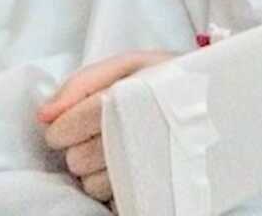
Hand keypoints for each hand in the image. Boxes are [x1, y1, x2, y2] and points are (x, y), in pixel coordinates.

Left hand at [38, 51, 175, 203]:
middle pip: (76, 160)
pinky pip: (112, 199)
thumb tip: (43, 115)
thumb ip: (81, 83)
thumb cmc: (167, 78)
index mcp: (126, 102)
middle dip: (80, 146)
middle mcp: (136, 138)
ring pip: (91, 185)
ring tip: (121, 147)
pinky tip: (129, 166)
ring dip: (97, 169)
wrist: (218, 101)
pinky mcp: (153, 192)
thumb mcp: (129, 63)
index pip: (68, 128)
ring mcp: (147, 170)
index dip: (61, 128)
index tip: (69, 124)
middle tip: (104, 131)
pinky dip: (114, 186)